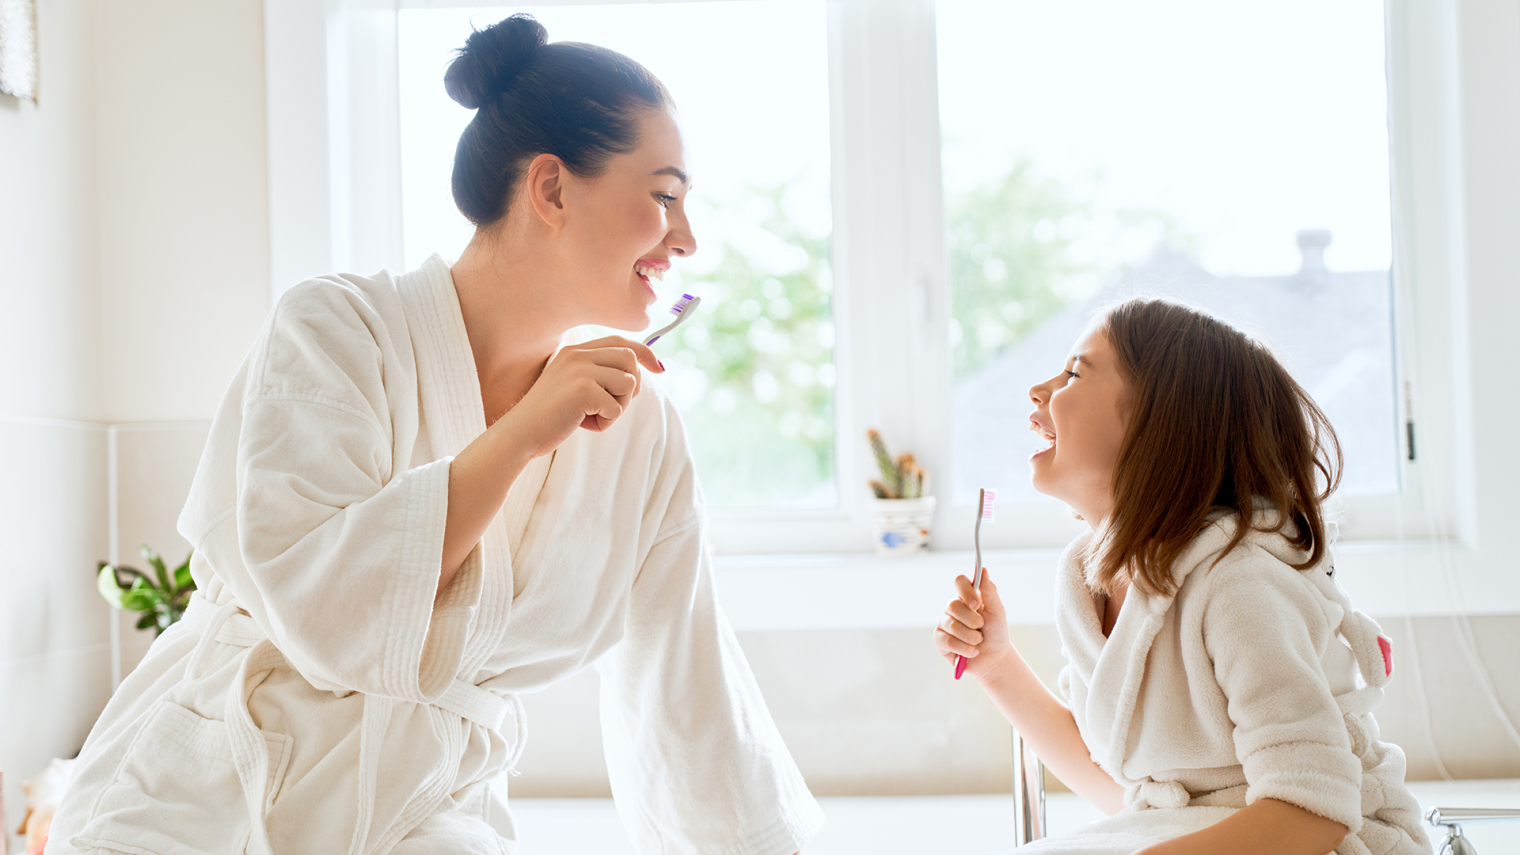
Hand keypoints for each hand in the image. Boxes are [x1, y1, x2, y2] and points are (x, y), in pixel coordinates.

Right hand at [496, 336, 662, 457]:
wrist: (521, 433)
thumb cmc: (549, 416)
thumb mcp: (573, 387)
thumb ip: (597, 375)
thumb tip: (637, 375)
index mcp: (575, 351)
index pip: (620, 342)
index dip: (644, 353)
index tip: (658, 368)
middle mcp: (578, 355)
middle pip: (630, 359)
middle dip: (630, 387)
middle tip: (610, 406)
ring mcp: (580, 370)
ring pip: (628, 383)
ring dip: (618, 406)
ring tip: (594, 416)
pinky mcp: (583, 390)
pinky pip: (617, 407)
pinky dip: (606, 422)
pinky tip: (584, 424)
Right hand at [934, 570, 1012, 679]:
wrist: (995, 658)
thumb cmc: (996, 632)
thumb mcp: (997, 611)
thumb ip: (990, 591)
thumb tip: (984, 569)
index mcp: (966, 596)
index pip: (959, 581)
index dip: (966, 591)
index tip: (976, 604)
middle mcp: (952, 607)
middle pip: (953, 605)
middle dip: (972, 621)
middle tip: (981, 627)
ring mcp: (944, 623)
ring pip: (953, 626)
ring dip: (972, 638)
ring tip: (978, 642)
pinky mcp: (939, 640)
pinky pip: (948, 641)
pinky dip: (964, 649)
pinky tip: (972, 652)